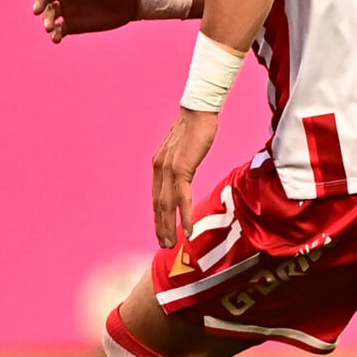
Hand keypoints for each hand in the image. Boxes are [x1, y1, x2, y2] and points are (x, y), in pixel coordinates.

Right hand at [32, 0, 138, 42]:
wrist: (128, 4)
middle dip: (40, 2)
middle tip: (37, 10)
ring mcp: (67, 9)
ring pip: (50, 14)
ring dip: (47, 20)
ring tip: (49, 28)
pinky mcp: (72, 25)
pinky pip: (60, 30)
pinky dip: (56, 34)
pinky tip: (56, 39)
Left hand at [151, 107, 218, 248]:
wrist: (199, 110)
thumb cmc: (195, 129)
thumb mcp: (184, 151)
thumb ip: (181, 166)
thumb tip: (183, 177)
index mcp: (159, 166)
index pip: (156, 198)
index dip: (158, 217)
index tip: (162, 232)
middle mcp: (160, 169)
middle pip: (158, 205)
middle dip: (161, 227)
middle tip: (165, 245)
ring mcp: (169, 169)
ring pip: (167, 204)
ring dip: (169, 226)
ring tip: (172, 243)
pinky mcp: (182, 167)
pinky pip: (182, 196)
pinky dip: (183, 214)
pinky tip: (187, 229)